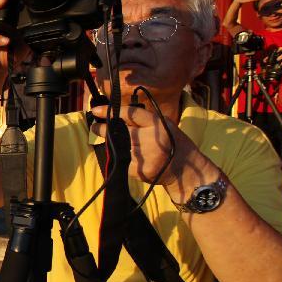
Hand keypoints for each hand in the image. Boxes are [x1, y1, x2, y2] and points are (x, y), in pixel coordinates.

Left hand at [90, 104, 207, 187]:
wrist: (186, 170)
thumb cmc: (173, 143)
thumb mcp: (164, 125)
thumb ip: (145, 119)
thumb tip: (118, 114)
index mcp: (158, 125)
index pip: (130, 113)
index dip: (111, 111)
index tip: (96, 111)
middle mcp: (151, 139)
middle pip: (120, 131)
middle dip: (103, 129)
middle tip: (95, 127)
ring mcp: (145, 156)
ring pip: (118, 147)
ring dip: (110, 144)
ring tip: (107, 141)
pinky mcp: (140, 170)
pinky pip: (123, 161)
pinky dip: (121, 159)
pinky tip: (123, 157)